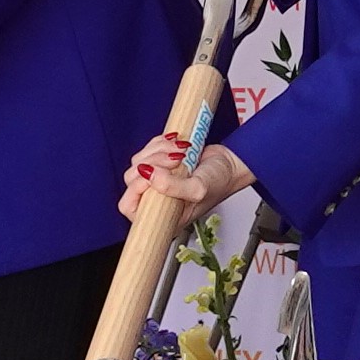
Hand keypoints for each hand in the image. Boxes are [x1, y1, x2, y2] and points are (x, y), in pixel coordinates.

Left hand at [123, 132, 251, 225]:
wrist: (230, 163)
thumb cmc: (218, 183)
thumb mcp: (198, 189)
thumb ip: (172, 186)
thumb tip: (148, 174)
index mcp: (162, 216)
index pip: (129, 206)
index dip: (136, 188)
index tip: (155, 177)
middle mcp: (156, 199)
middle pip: (131, 179)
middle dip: (154, 163)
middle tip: (176, 161)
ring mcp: (156, 180)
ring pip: (138, 161)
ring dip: (159, 151)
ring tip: (182, 153)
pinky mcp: (159, 163)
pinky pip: (147, 150)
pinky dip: (160, 144)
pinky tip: (177, 147)